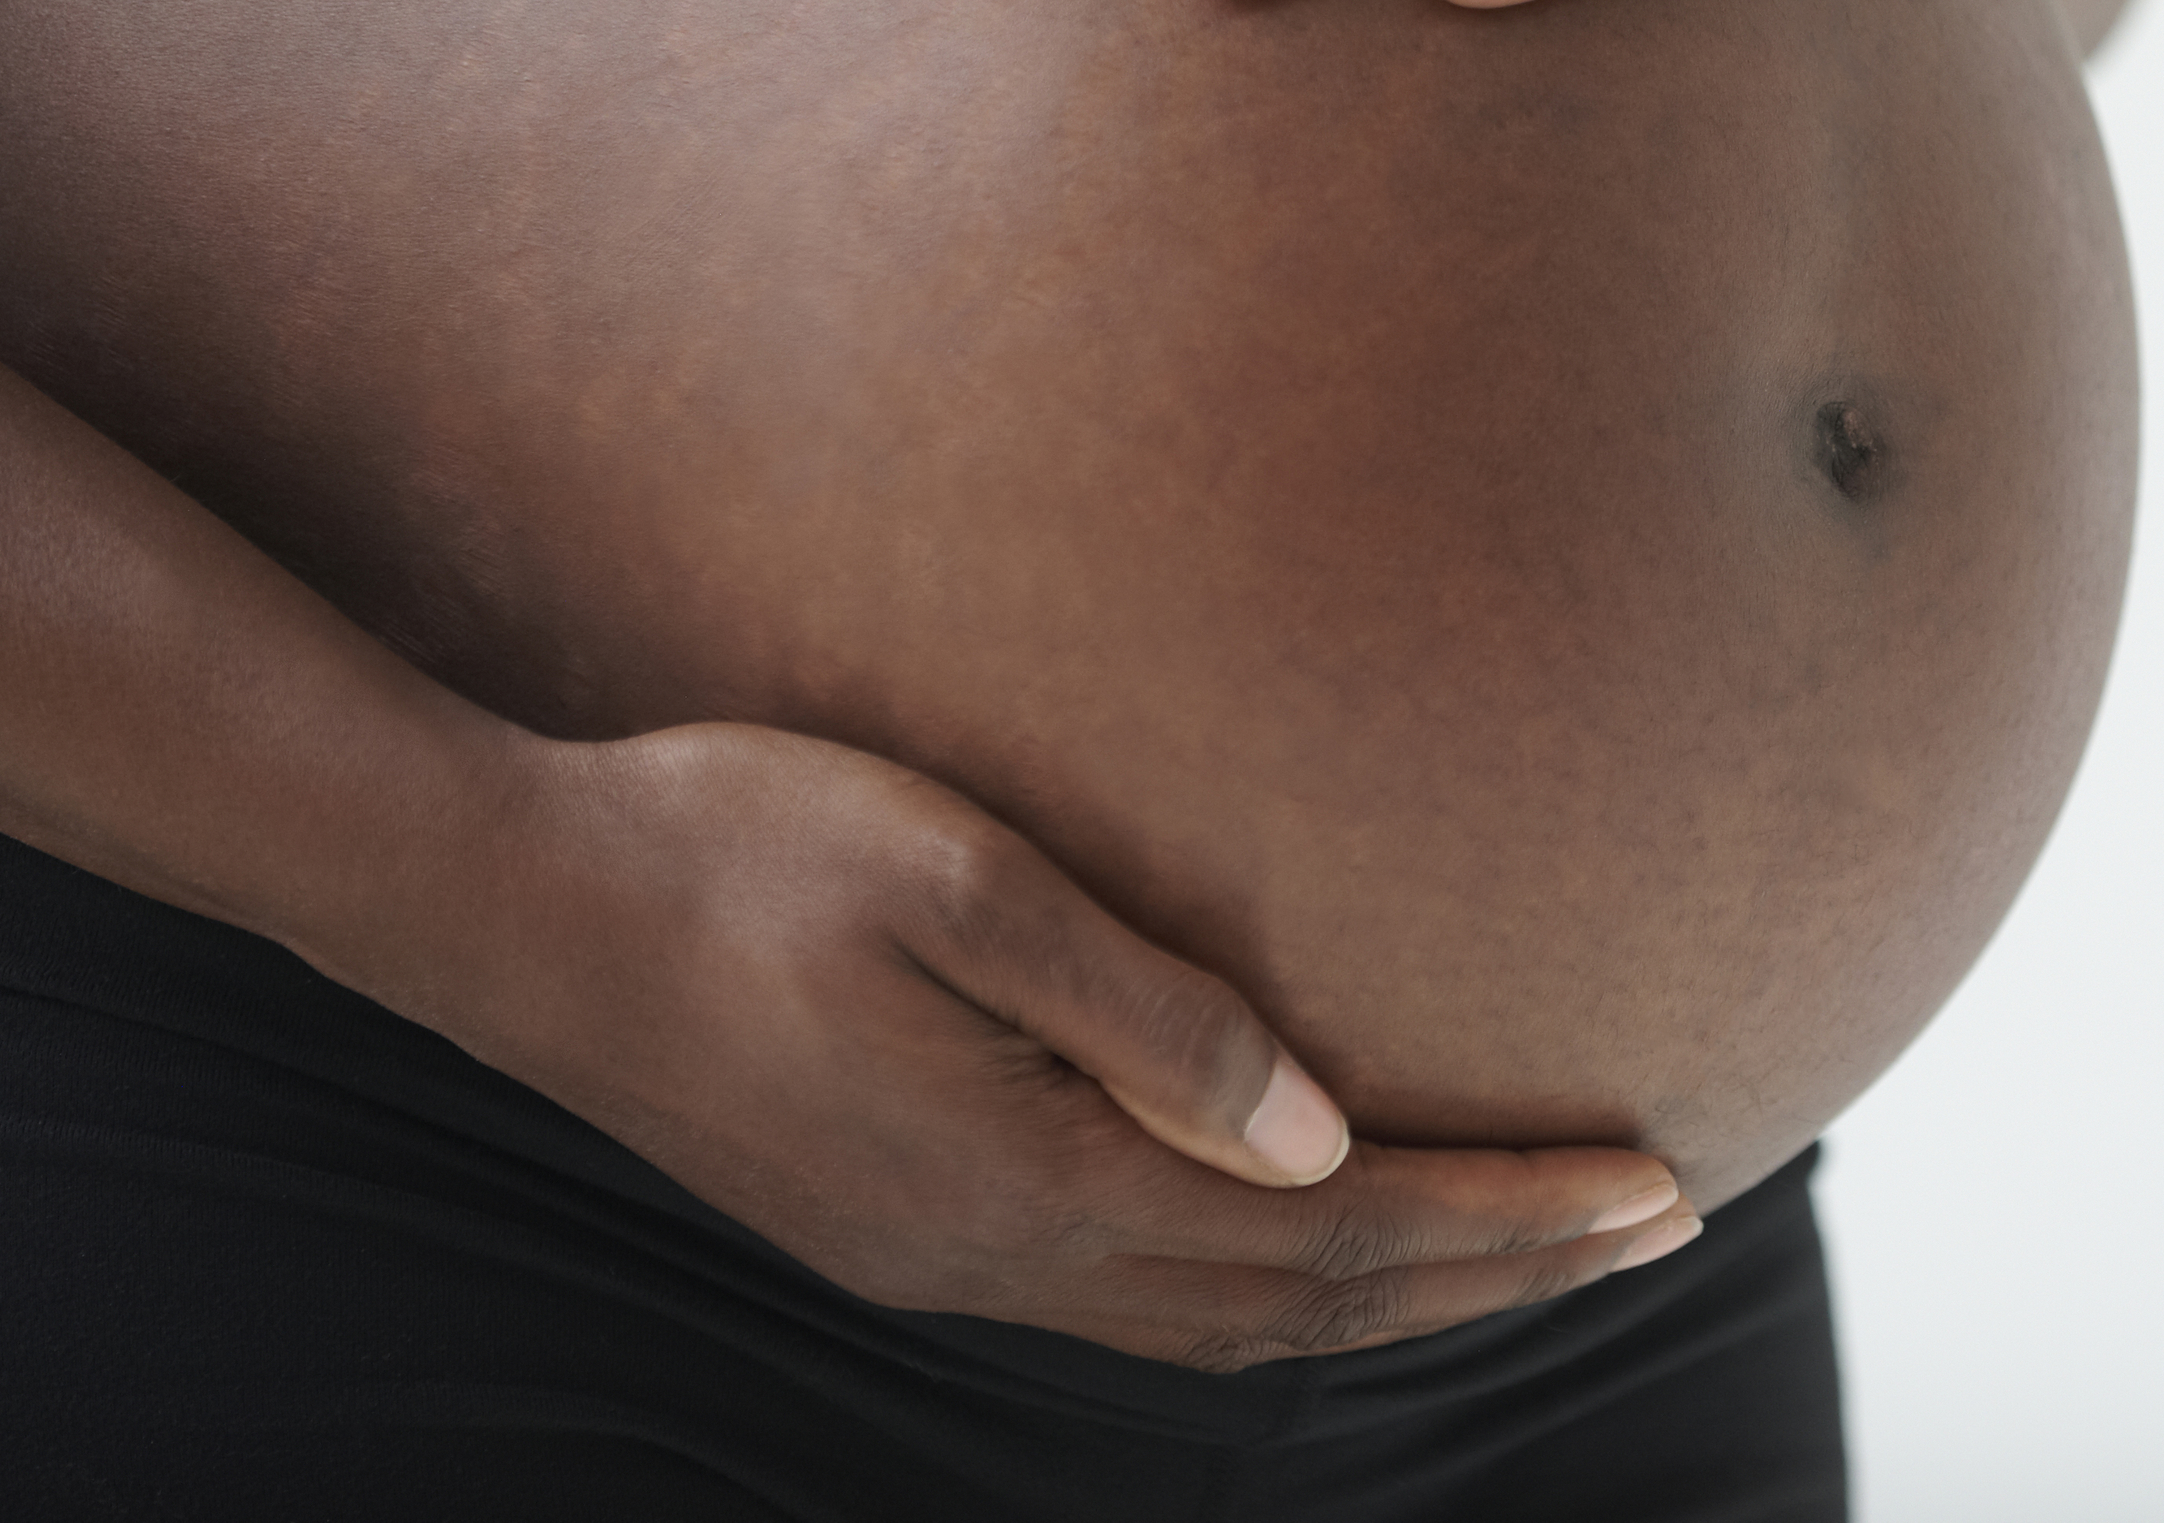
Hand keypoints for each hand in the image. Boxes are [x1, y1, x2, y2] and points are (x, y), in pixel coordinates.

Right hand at [411, 723, 1694, 1370]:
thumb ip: (1145, 1013)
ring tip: (1535, 1243)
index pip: (1337, 1232)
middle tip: (1662, 1218)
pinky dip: (1273, 1285)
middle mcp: (998, 1256)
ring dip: (1396, 1290)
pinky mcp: (901, 1227)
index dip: (1510, 1219)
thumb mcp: (952, 882)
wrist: (501, 901)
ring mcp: (942, 1258)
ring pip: (1227, 1321)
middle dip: (1497, 1270)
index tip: (1661, 1184)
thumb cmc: (728, 841)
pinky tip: (1317, 1235)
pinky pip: (1141, 1298)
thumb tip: (1323, 1131)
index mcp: (1028, 1179)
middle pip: (1308, 1305)